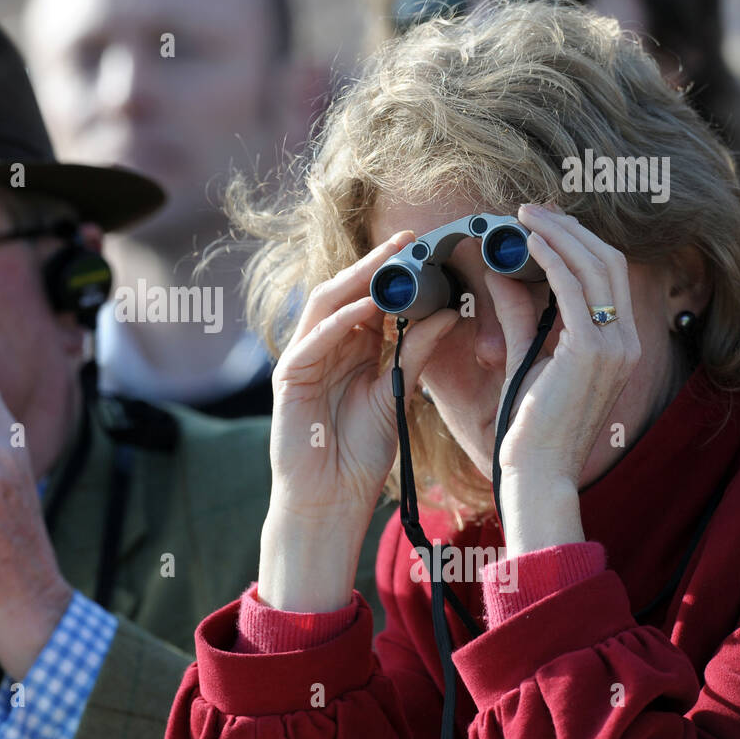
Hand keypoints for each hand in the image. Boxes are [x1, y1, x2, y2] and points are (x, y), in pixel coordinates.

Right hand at [259, 231, 459, 611]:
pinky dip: (341, 322)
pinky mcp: (289, 378)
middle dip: (376, 265)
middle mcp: (324, 346)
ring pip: (327, 306)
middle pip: (347, 293)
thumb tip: (450, 314)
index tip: (429, 249)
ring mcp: (303, 359)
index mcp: (350, 349)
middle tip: (410, 239)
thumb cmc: (360, 454)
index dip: (396, 274)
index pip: (371, 300)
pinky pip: (315, 340)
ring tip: (390, 259)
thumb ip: (416, 354)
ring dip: (358, 280)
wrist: (329, 500)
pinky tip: (368, 308)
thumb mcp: (398, 394)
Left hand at [484, 203, 641, 554]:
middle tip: (532, 209)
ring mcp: (615, 346)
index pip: (608, 275)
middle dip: (570, 228)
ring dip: (559, 235)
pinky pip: (574, 290)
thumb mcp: (526, 358)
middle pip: (607, 261)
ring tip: (526, 215)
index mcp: (619, 344)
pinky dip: (552, 259)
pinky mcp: (591, 351)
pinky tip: (529, 242)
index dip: (578, 241)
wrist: (538, 471)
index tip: (544, 222)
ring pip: (595, 267)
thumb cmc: (531, 426)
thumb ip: (519, 315)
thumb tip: (499, 273)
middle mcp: (626, 341)